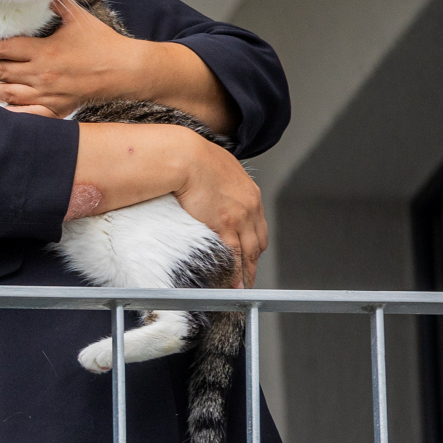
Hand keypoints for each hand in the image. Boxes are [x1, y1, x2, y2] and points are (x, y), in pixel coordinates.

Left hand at [0, 0, 147, 114]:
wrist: (126, 70)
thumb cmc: (103, 43)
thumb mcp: (78, 17)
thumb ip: (58, 1)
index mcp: (44, 51)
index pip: (5, 49)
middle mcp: (42, 74)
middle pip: (2, 72)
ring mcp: (48, 94)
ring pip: (10, 94)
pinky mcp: (56, 108)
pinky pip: (27, 114)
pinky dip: (10, 113)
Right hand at [172, 136, 266, 286]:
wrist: (184, 156)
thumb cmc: (190, 156)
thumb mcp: (213, 166)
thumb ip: (216, 181)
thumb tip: (202, 185)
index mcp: (248, 191)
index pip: (257, 224)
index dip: (252, 241)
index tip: (247, 253)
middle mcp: (250, 205)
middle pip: (258, 241)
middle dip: (254, 260)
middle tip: (248, 275)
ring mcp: (240, 216)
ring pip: (250, 252)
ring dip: (248, 272)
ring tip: (242, 287)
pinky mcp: (225, 224)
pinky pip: (235, 255)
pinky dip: (236, 271)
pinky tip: (233, 283)